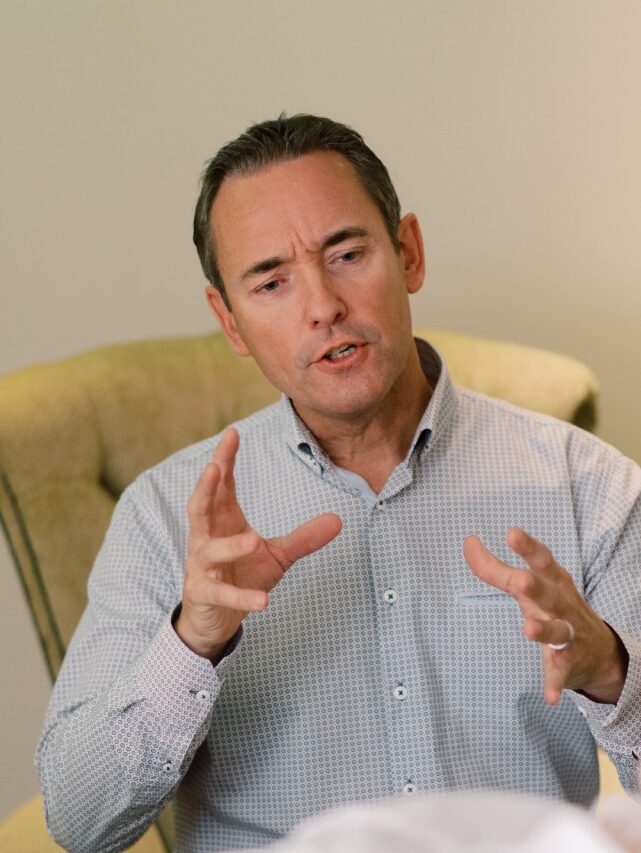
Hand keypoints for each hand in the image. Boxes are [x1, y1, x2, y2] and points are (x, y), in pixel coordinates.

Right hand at [175, 427, 341, 659]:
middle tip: (214, 466)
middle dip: (205, 486)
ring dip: (230, 546)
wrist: (217, 619)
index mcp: (222, 521)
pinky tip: (264, 600)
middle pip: (199, 507)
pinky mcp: (202, 594)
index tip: (232, 433)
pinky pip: (221, 594)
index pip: (221, 486)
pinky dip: (242, 597)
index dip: (224, 459)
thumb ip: (303, 538)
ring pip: (209, 550)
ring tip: (253, 540)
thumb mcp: (276, 555)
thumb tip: (338, 520)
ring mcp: (201, 567)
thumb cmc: (242, 576)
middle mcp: (205, 538)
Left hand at [463, 528, 627, 704]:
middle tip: (520, 580)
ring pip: (557, 632)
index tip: (512, 533)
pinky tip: (549, 697)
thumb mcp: (530, 584)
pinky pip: (560, 673)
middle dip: (535, 587)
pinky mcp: (567, 663)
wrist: (600, 652)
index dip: (528, 547)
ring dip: (543, 631)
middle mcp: (562, 605)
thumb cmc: (554, 606)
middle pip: (548, 594)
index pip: (542, 560)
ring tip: (528, 630)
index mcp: (554, 582)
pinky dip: (555, 684)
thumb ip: (496, 567)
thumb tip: (468, 542)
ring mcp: (567, 634)